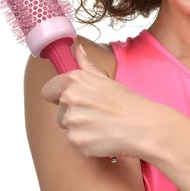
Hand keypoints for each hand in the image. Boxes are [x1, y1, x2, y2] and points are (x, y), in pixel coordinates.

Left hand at [41, 44, 163, 159]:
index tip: (75, 99)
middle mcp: (69, 98)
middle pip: (59, 110)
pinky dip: (86, 141)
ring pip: (66, 126)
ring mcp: (71, 120)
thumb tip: (78, 49)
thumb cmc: (125, 101)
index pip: (48, 90)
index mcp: (74, 80)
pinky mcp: (75, 140)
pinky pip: (74, 140)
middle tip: (96, 112)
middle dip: (73, 112)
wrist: (141, 125)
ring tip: (100, 124)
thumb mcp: (105, 79)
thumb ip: (86, 65)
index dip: (58, 96)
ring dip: (79, 127)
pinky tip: (101, 135)